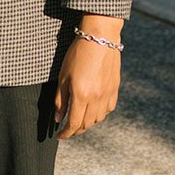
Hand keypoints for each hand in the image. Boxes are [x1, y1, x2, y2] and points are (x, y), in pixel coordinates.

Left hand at [53, 14, 123, 139]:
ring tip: (80, 120)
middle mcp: (96, 98)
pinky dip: (100, 113)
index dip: (66, 133)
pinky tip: (94, 110)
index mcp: (81, 96)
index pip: (74, 123)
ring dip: (88, 123)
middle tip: (68, 129)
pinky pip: (108, 108)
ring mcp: (107, 94)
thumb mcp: (63, 77)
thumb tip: (59, 118)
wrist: (100, 37)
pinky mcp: (115, 88)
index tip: (60, 136)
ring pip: (99, 118)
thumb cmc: (77, 54)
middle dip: (76, 130)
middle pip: (87, 124)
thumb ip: (60, 100)